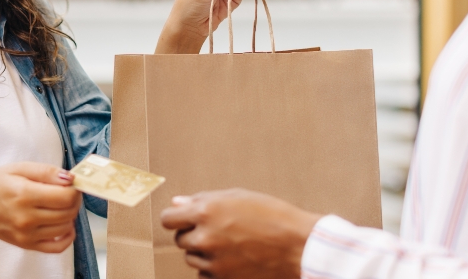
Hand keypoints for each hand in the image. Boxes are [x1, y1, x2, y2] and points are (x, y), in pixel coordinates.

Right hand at [0, 162, 81, 252]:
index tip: (72, 183)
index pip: (66, 197)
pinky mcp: (27, 245)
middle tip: (68, 192)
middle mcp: (27, 218)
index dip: (75, 189)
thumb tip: (70, 178)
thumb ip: (46, 172)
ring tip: (61, 205)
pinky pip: (57, 247)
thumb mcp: (19, 168)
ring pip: (66, 228)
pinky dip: (67, 237)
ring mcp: (27, 235)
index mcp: (25, 195)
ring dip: (70, 215)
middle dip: (75, 200)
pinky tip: (64, 225)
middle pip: (68, 212)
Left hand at [159, 189, 320, 278]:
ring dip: (203, 253)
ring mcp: (214, 262)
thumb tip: (177, 203)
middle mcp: (205, 238)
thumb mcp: (237, 197)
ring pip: (192, 259)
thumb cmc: (272, 216)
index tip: (183, 219)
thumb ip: (203, 200)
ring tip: (230, 245)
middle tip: (217, 231)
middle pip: (180, 240)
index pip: (168, 219)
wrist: (299, 247)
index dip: (176, 218)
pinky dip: (213, 270)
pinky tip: (232, 260)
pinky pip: (204, 275)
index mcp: (206, 212)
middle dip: (193, 235)